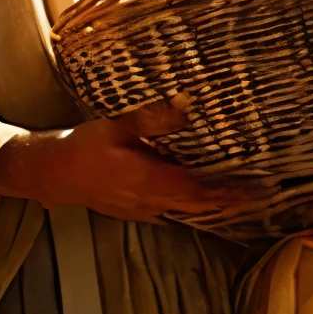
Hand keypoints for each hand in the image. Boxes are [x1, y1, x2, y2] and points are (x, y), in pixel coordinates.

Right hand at [0, 101, 254, 223]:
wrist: (52, 173)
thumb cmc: (82, 148)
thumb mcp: (119, 126)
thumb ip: (156, 118)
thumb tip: (189, 104)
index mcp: (154, 182)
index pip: (205, 193)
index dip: (235, 193)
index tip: (261, 190)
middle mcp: (153, 201)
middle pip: (203, 205)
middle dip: (233, 200)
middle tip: (260, 193)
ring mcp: (144, 209)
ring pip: (189, 209)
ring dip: (214, 202)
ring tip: (238, 192)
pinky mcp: (135, 208)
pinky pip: (173, 207)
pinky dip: (192, 201)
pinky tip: (197, 190)